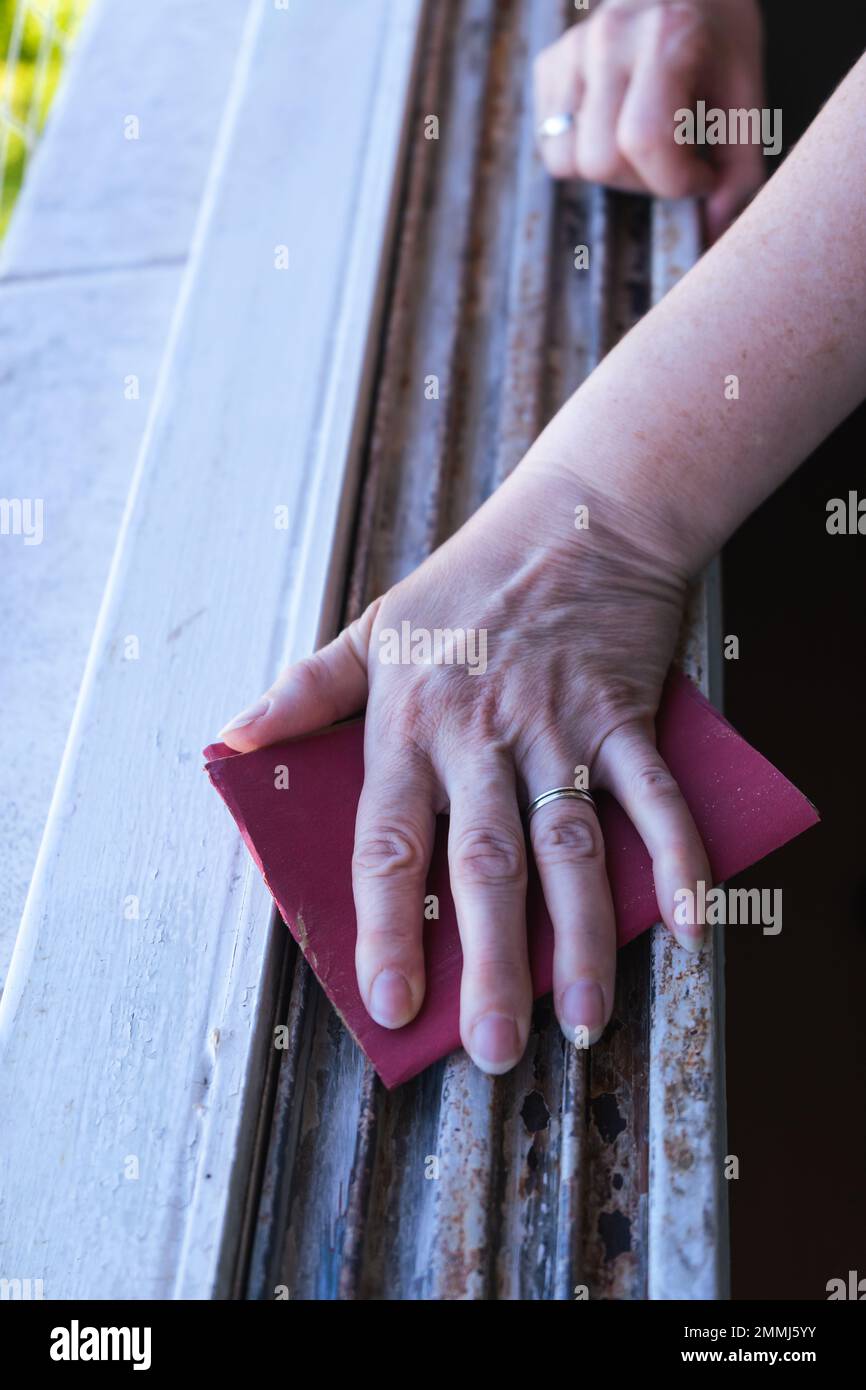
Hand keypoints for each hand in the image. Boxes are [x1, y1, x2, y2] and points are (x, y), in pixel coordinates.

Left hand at [218, 457, 710, 1074]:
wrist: (576, 518)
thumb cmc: (465, 581)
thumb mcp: (371, 627)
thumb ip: (304, 692)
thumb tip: (229, 742)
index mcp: (411, 727)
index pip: (388, 844)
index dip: (388, 929)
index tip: (389, 1005)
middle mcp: (481, 738)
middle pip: (484, 867)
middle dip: (490, 967)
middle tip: (493, 1051)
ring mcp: (559, 727)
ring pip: (569, 848)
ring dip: (581, 942)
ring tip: (585, 1023)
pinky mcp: (626, 715)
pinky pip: (652, 796)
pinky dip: (674, 858)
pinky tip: (682, 924)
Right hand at [534, 0, 765, 239]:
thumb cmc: (721, 44)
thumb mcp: (746, 98)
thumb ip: (739, 169)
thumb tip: (717, 231)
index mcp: (664, 37)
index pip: (644, 141)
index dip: (675, 180)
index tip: (702, 175)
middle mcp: (608, 37)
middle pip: (599, 160)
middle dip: (641, 182)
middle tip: (673, 161)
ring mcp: (571, 48)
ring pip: (565, 160)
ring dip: (608, 172)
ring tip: (641, 147)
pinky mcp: (548, 63)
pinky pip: (551, 140)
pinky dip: (584, 150)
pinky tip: (615, 125)